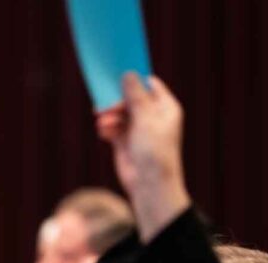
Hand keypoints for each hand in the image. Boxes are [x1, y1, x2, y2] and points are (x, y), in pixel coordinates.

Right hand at [97, 74, 189, 242]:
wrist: (149, 184)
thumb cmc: (155, 151)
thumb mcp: (145, 118)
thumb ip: (135, 95)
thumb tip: (128, 74)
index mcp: (165, 108)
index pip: (149, 85)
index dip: (134, 80)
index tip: (117, 75)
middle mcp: (152, 116)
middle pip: (131, 98)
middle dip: (117, 101)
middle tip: (104, 105)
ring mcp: (138, 129)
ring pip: (119, 112)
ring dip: (109, 115)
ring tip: (102, 122)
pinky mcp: (125, 142)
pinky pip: (112, 127)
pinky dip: (107, 127)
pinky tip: (103, 132)